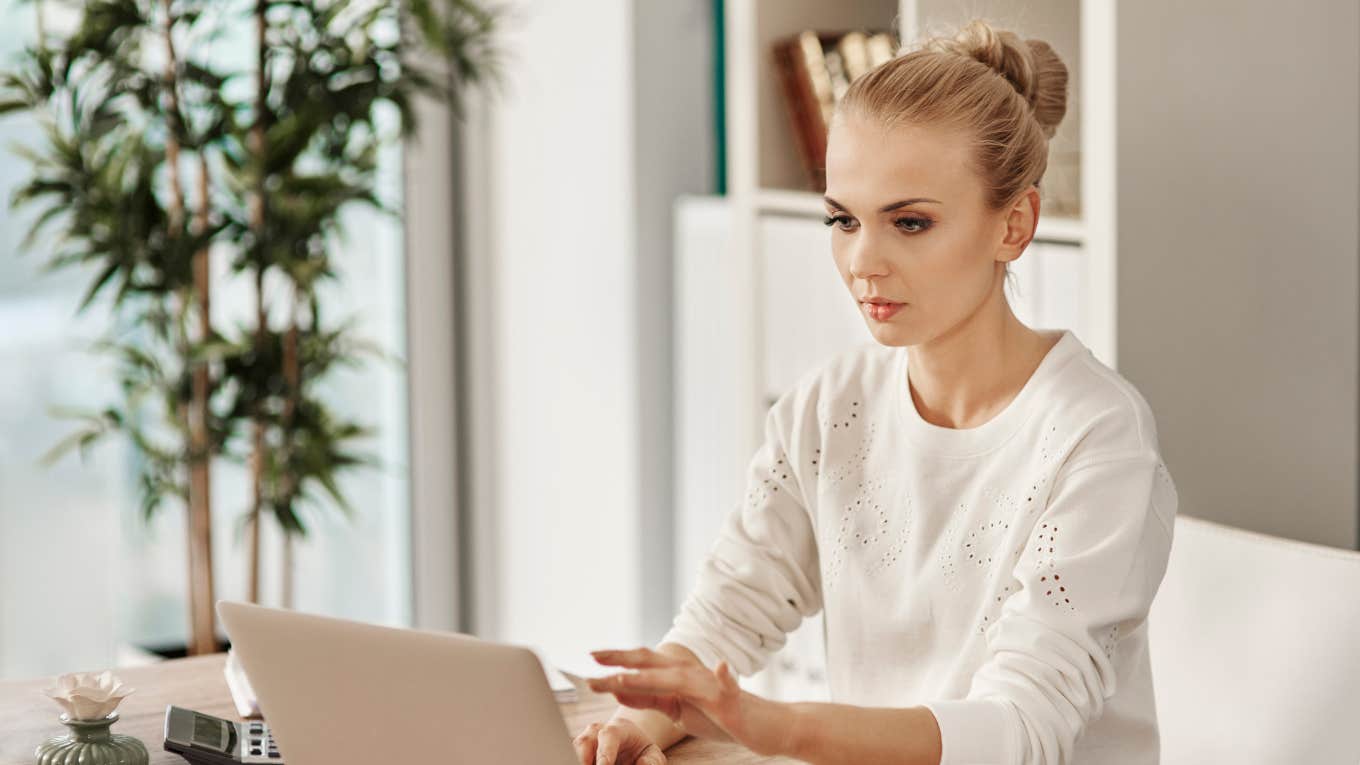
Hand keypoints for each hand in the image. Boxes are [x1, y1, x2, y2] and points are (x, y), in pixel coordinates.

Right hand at [571, 717, 666, 764]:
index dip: (605, 752)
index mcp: (620, 728)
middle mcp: (598, 731)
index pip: (609, 735)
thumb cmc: (643, 753)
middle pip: (584, 741)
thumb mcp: (653, 756)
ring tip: (578, 764)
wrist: (632, 749)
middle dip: (584, 760)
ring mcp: (585, 740)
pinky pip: (572, 756)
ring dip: (577, 760)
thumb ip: (651, 761)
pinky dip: (575, 761)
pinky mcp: (578, 751)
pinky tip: (577, 764)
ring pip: (574, 749)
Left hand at [586, 647, 793, 756]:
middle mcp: (690, 672)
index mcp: (676, 675)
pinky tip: (721, 667)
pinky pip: (726, 685)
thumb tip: (617, 688)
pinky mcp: (728, 699)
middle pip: (651, 662)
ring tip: (621, 678)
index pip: (640, 663)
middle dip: (620, 660)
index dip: (615, 659)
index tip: (589, 658)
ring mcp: (708, 683)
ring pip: (675, 676)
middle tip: (592, 657)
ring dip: (648, 677)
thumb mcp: (675, 708)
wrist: (760, 725)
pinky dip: (723, 676)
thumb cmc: (718, 715)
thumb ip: (649, 697)